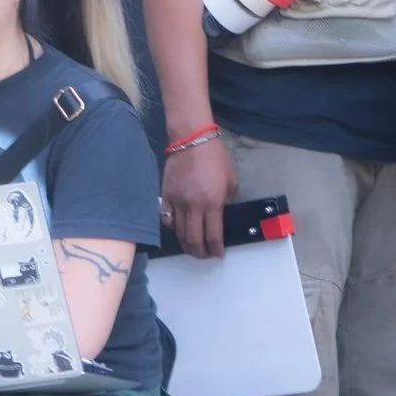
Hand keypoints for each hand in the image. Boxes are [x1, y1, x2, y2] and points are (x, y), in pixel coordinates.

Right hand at [162, 137, 235, 259]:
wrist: (192, 140)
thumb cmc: (215, 158)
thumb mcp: (231, 180)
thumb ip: (226, 200)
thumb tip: (221, 213)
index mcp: (212, 203)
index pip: (213, 235)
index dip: (215, 249)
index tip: (218, 253)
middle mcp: (193, 206)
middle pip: (193, 239)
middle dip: (200, 252)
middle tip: (204, 255)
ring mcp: (176, 202)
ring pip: (178, 232)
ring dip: (186, 244)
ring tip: (192, 248)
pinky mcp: (165, 195)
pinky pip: (167, 218)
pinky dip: (172, 227)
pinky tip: (178, 228)